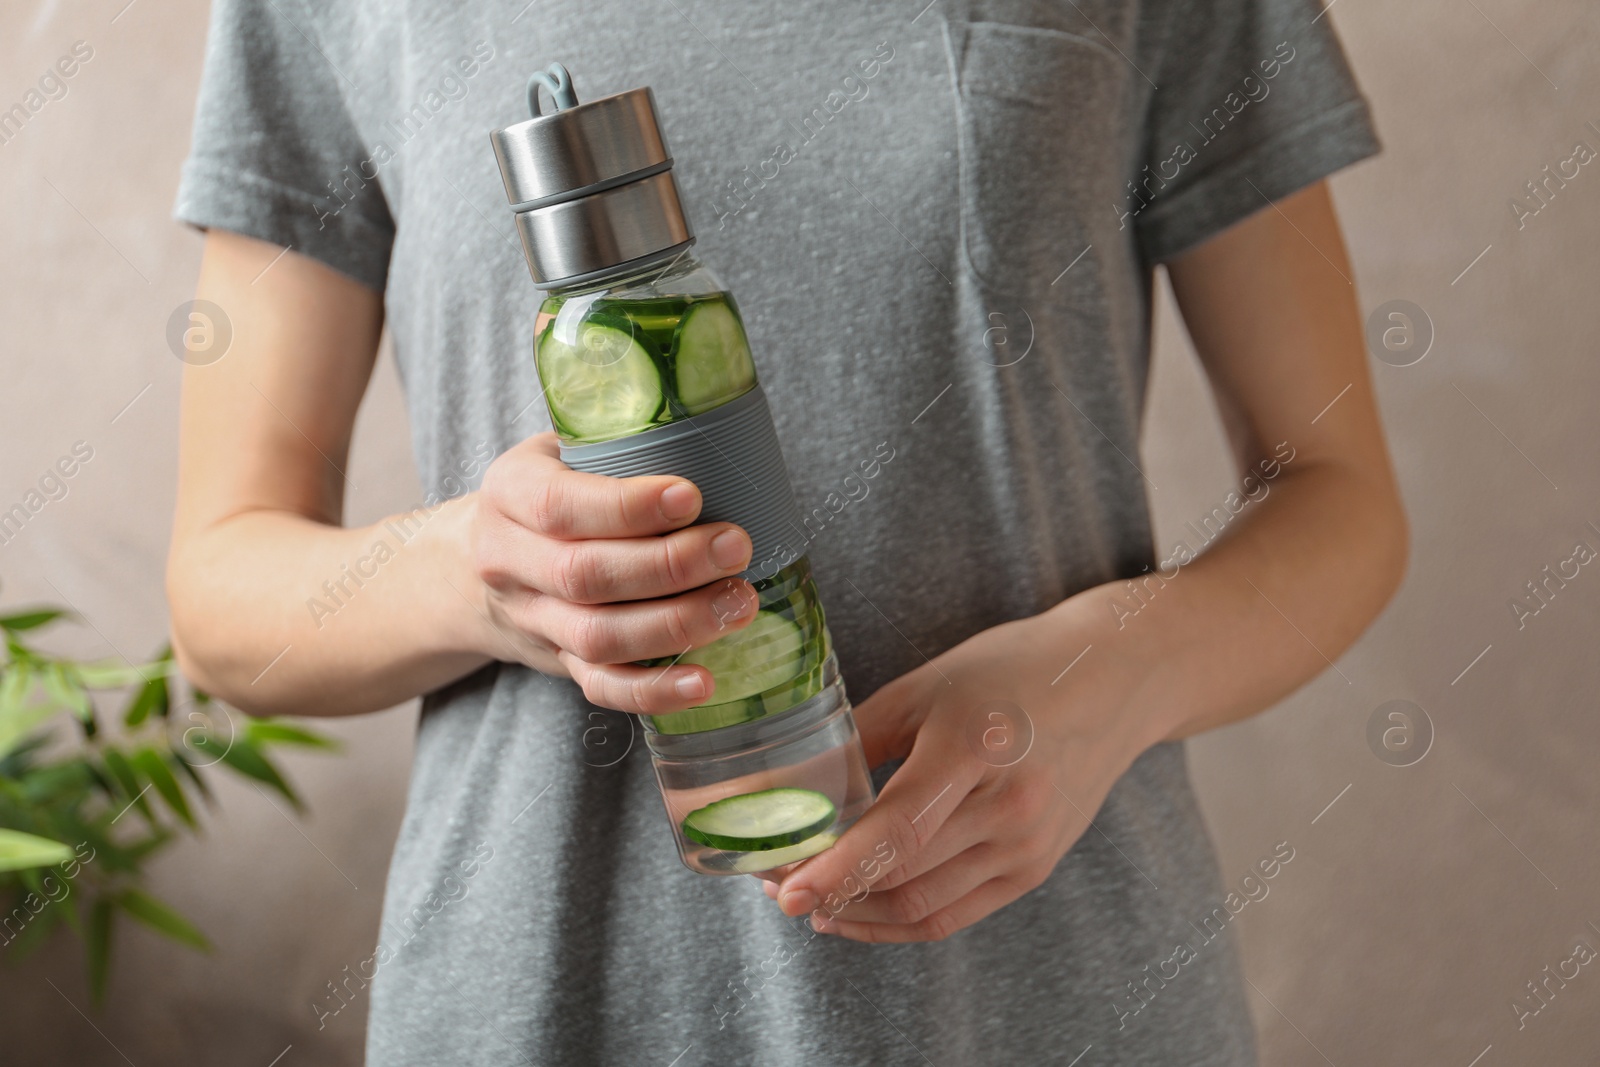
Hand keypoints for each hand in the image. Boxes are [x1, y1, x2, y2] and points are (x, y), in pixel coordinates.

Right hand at [470, 433, 757, 713]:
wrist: (469, 566)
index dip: (627, 507)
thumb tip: (717, 442)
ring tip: (739, 603)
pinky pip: (602, 686)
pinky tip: (704, 682)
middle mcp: (509, 560)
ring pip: (598, 636)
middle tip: (735, 548)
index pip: (559, 505)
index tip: (692, 497)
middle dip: (670, 566)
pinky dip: (654, 691)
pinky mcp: (557, 661)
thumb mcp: (558, 451)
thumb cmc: (547, 491)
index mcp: (508, 494)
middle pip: (585, 576)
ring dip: (676, 625)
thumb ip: (614, 446)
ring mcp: (533, 619)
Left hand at [765, 596, 1161, 941]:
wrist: (1113, 680)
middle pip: (903, 876)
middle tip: (773, 883)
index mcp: (973, 748)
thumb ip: (861, 735)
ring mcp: (1027, 846)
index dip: (834, 870)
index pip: (896, 831)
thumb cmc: (1011, 670)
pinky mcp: (1035, 868)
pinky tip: (857, 911)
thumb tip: (794, 783)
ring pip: (923, 907)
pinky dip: (899, 922)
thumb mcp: (927, 684)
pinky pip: (954, 915)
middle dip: (829, 890)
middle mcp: (1008, 808)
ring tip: (809, 900)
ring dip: (857, 914)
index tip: (783, 890)